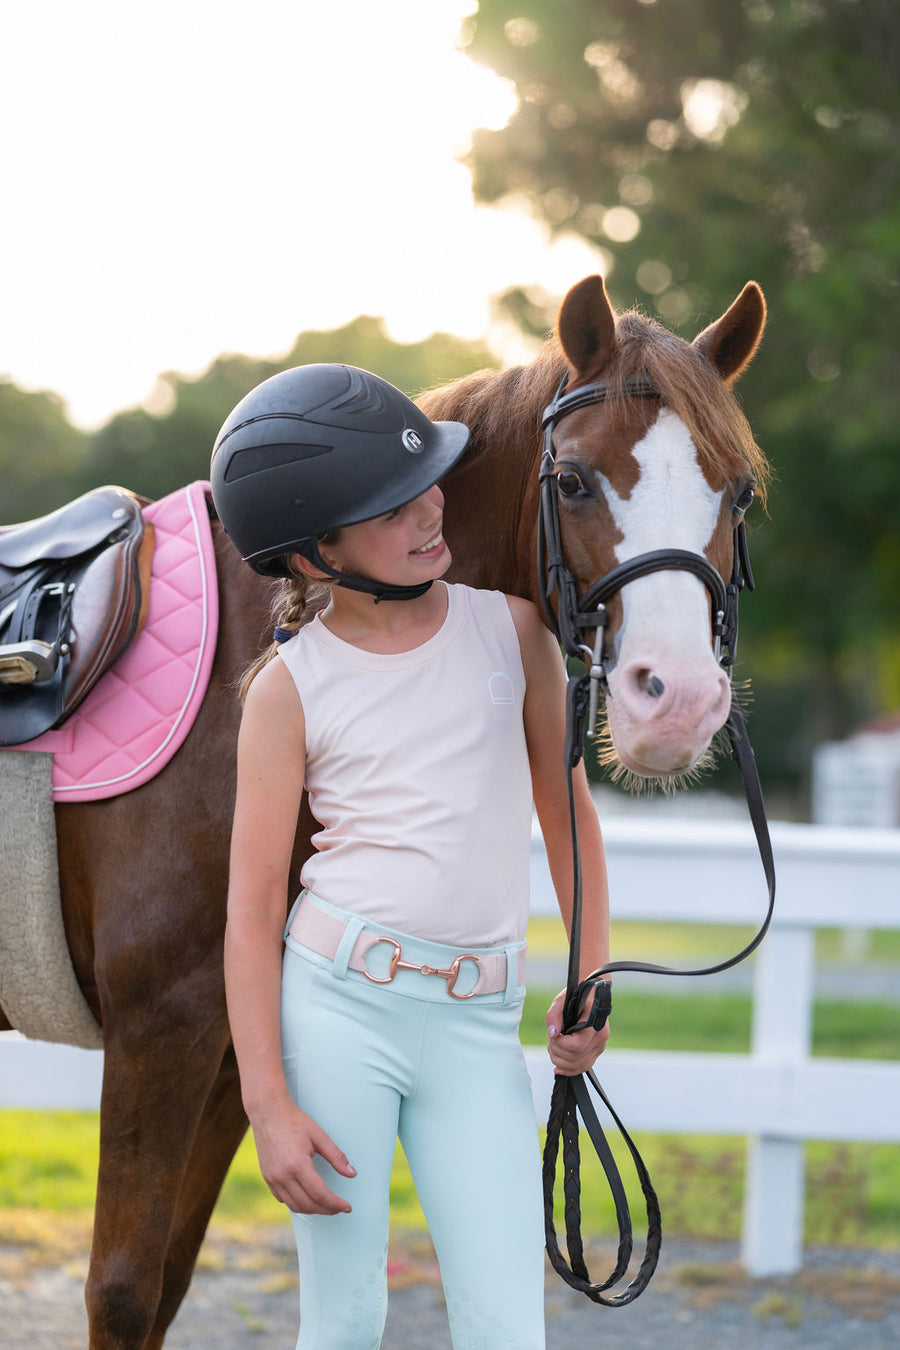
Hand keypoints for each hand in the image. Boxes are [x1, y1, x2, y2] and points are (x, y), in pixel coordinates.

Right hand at [250, 1098, 356, 1214]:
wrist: (268, 1112)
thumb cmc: (293, 1121)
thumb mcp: (319, 1136)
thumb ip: (336, 1157)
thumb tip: (351, 1173)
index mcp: (298, 1165)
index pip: (320, 1195)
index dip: (336, 1204)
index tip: (346, 1207)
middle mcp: (283, 1175)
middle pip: (308, 1204)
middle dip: (327, 1209)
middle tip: (338, 1207)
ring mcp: (273, 1178)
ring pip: (295, 1206)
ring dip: (312, 1209)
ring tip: (325, 1205)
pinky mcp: (267, 1177)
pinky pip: (282, 1199)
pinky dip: (296, 1203)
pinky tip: (306, 1198)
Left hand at [545, 986, 609, 1076]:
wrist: (590, 995)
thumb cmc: (576, 996)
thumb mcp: (560, 1000)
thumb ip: (554, 1016)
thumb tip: (553, 1034)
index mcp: (595, 1023)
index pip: (577, 1045)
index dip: (560, 1044)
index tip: (553, 1035)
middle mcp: (601, 1037)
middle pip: (576, 1058)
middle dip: (557, 1052)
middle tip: (551, 1041)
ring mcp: (600, 1046)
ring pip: (579, 1066)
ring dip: (561, 1061)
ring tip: (553, 1048)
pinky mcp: (596, 1051)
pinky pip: (584, 1066)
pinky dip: (570, 1070)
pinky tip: (559, 1067)